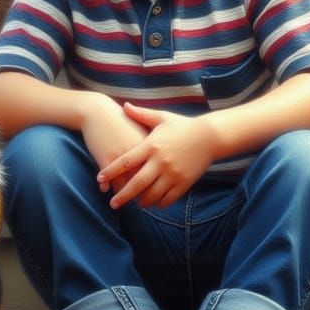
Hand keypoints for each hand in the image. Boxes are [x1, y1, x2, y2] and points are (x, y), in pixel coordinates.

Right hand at [79, 93, 147, 193]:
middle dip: (143, 196)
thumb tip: (158, 162)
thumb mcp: (141, 130)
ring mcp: (121, 157)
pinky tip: (106, 189)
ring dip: (125, 195)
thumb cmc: (121, 121)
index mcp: (149, 146)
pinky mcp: (106, 159)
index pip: (157, 171)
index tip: (153, 192)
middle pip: (144, 181)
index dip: (156, 185)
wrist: (98, 112)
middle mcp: (138, 153)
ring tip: (122, 200)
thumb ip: (151, 145)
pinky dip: (108, 187)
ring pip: (127, 184)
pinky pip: (110, 181)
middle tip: (141, 203)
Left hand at [97, 103, 215, 208]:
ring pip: (152, 194)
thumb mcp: (161, 117)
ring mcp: (173, 174)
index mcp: (151, 146)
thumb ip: (141, 115)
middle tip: (112, 204)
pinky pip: (168, 198)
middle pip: (136, 183)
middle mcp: (160, 162)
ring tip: (135, 204)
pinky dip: (159, 203)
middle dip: (122, 195)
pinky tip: (153, 203)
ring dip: (141, 201)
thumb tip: (124, 106)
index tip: (99, 179)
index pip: (126, 161)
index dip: (111, 171)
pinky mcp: (184, 183)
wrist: (210, 136)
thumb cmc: (183, 125)